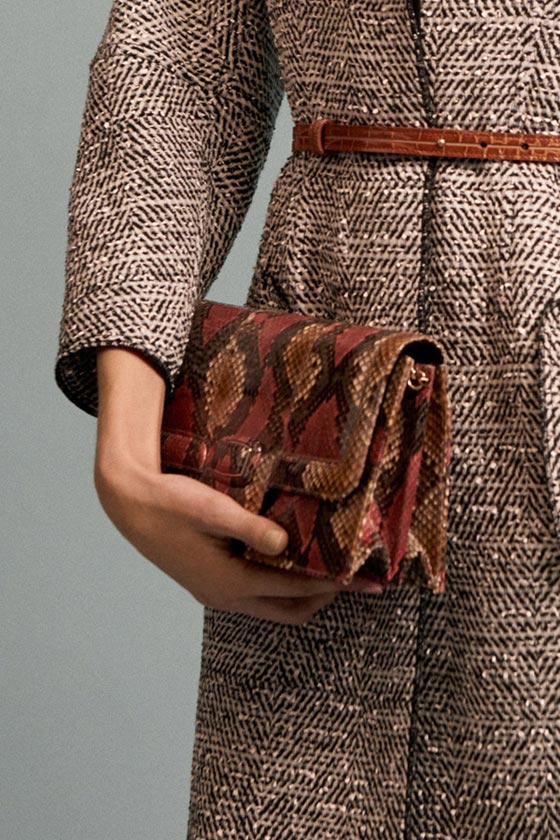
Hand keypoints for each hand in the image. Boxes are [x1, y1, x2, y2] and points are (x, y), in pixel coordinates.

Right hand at [94, 347, 340, 624]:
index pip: (293, 591)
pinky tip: (287, 561)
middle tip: (349, 578)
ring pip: (270, 606)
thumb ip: (249, 528)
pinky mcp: (209, 581)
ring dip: (300, 594)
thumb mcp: (211, 509)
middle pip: (287, 612)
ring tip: (325, 569)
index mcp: (229, 582)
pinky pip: (255, 594)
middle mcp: (224, 596)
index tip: (358, 579)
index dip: (329, 586)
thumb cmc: (169, 503)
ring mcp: (215, 592)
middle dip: (321, 599)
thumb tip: (285, 544)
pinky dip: (279, 586)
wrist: (129, 504)